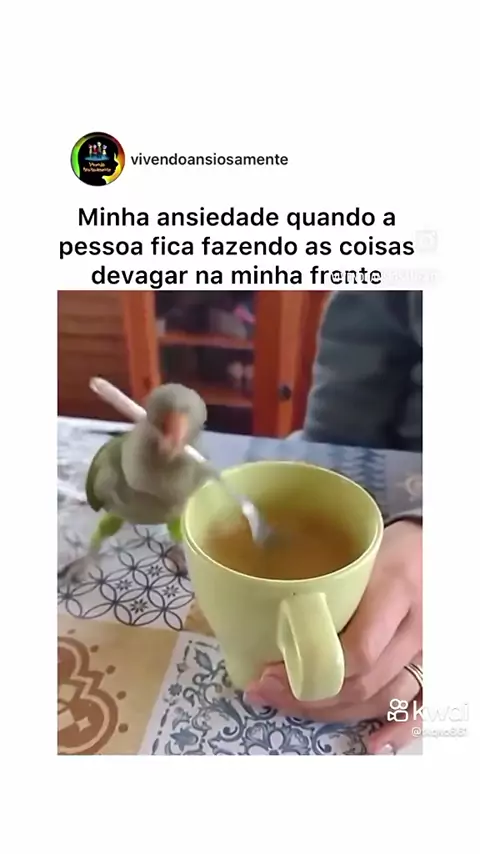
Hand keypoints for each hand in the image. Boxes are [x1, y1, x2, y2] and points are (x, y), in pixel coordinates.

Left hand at [244, 520, 422, 753]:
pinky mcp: (433, 663)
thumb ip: (324, 579)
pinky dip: (398, 729)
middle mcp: (415, 627)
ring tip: (291, 706)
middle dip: (309, 696)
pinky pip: (422, 706)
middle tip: (266, 691)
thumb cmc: (388, 546)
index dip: (312, 671)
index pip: (359, 650)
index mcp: (395, 590)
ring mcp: (427, 650)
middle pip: (364, 682)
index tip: (269, 670)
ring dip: (335, 712)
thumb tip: (263, 603)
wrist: (432, 546)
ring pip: (384, 698)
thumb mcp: (358, 553)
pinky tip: (372, 743)